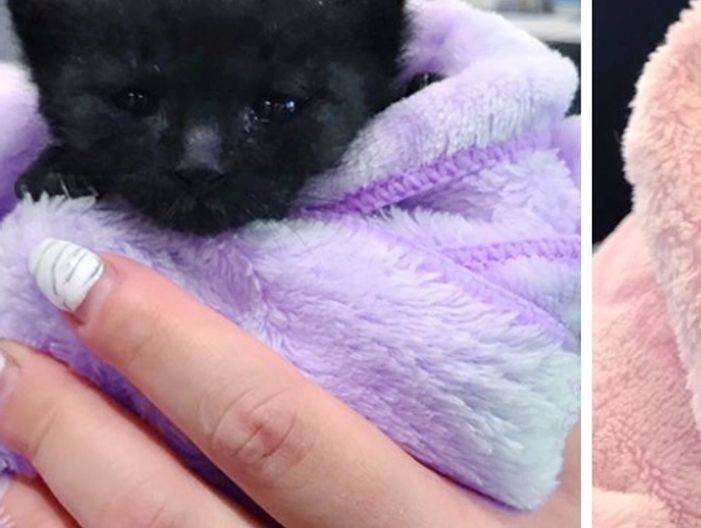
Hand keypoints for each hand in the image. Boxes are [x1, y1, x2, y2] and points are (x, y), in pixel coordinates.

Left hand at [0, 240, 579, 526]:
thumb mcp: (565, 481)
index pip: (274, 428)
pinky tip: (32, 517)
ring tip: (0, 426)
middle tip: (10, 346)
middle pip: (168, 515)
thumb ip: (526, 403)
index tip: (95, 276)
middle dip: (69, 428)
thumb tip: (483, 281)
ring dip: (38, 508)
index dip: (172, 351)